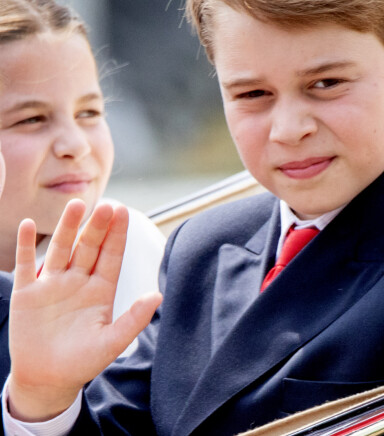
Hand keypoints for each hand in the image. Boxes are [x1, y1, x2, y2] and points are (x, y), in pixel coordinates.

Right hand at [7, 199, 162, 421]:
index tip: (124, 211)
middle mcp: (79, 280)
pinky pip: (26, 264)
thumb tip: (158, 295)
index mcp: (101, 288)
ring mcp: (53, 284)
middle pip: (89, 246)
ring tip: (76, 205)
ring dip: (68, 227)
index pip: (111, 255)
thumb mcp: (113, 341)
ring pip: (62, 248)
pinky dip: (24, 245)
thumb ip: (135, 318)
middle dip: (97, 226)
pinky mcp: (27, 294)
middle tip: (106, 205)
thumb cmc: (84, 361)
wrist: (47, 380)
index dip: (117, 234)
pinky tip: (27, 224)